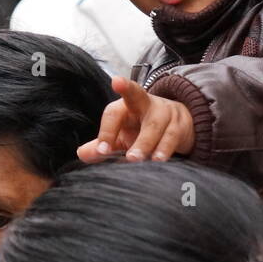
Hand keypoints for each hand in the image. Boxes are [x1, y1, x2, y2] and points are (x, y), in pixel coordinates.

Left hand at [77, 76, 193, 162]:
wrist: (179, 123)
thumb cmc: (142, 130)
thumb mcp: (121, 136)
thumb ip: (102, 146)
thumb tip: (81, 155)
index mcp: (126, 105)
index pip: (113, 111)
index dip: (106, 130)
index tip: (102, 150)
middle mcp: (146, 103)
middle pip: (136, 100)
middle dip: (126, 120)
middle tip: (123, 154)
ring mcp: (165, 112)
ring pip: (155, 126)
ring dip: (146, 144)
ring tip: (138, 161)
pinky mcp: (181, 125)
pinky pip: (172, 137)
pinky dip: (164, 150)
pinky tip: (158, 161)